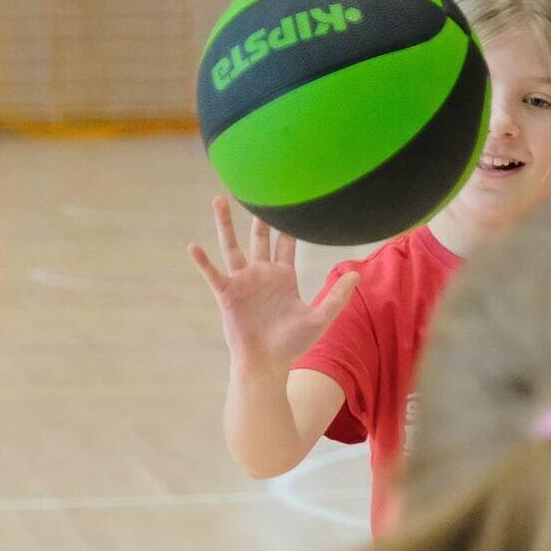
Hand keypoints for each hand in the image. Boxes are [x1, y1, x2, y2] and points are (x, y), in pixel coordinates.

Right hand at [189, 196, 359, 370]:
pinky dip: (203, 261)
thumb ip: (337, 295)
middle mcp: (262, 274)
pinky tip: (193, 246)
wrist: (268, 363)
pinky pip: (213, 274)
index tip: (292, 200)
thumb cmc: (294, 344)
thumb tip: (357, 273)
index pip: (287, 243)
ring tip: (219, 199)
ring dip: (225, 224)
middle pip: (259, 237)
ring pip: (232, 246)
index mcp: (283, 276)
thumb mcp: (320, 317)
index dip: (289, 224)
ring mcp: (243, 282)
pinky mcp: (227, 294)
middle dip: (259, 216)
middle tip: (259, 187)